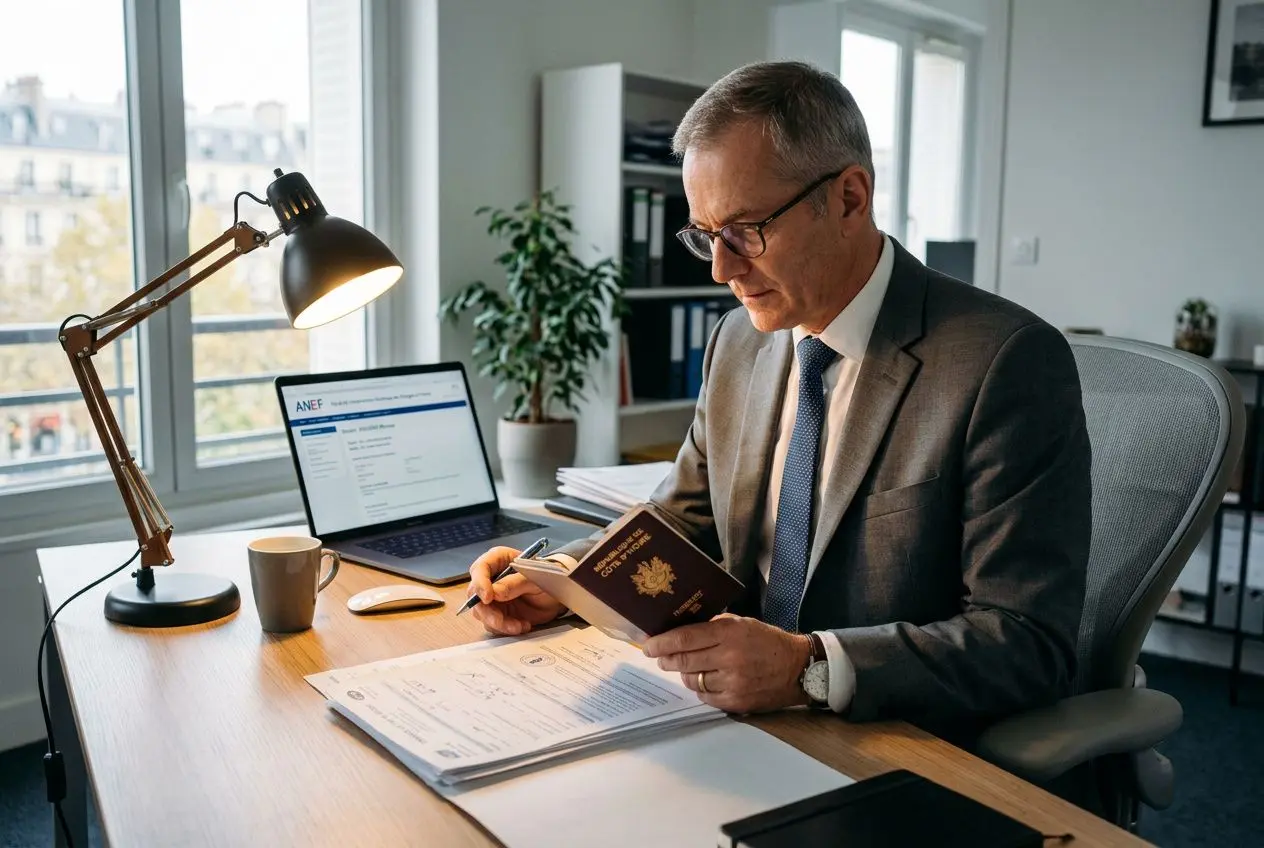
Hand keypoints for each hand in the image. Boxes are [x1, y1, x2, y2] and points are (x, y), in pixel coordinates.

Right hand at [466, 546, 564, 635]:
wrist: (558, 595)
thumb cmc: (548, 577)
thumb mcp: (535, 578)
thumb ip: (515, 584)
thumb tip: (495, 592)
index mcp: (498, 560)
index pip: (480, 569)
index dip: (480, 583)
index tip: (488, 598)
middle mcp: (491, 578)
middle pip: (475, 594)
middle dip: (487, 611)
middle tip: (500, 620)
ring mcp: (493, 597)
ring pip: (482, 613)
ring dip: (499, 623)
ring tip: (519, 625)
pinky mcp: (498, 612)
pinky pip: (493, 624)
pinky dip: (506, 628)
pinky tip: (523, 625)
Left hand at [643, 614, 812, 712]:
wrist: (799, 668)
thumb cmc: (769, 641)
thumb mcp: (743, 623)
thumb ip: (714, 626)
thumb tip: (683, 632)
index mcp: (729, 632)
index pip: (685, 638)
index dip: (661, 643)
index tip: (648, 646)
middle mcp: (729, 657)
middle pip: (683, 661)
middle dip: (667, 660)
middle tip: (660, 658)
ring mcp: (732, 682)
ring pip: (692, 680)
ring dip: (686, 674)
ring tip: (690, 668)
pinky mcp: (736, 701)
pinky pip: (705, 696)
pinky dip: (701, 689)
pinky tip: (707, 681)